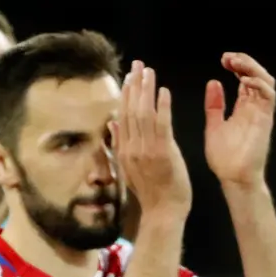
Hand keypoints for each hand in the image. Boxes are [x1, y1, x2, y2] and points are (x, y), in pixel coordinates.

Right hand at [111, 60, 191, 221]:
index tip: (128, 76)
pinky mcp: (162, 153)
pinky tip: (164, 92)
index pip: (122, 116)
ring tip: (149, 72)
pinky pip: (161, 126)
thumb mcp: (129, 167)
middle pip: (130, 111)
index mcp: (122, 151)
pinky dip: (162, 107)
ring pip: (143, 115)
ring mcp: (145, 151)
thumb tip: (111, 121)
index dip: (125, 94)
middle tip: (138, 65)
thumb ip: (119, 144)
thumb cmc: (151, 191)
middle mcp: (130, 149)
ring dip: (146, 91)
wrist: (163, 211)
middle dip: (134, 86)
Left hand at [204, 52, 275, 187]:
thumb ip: (214, 105)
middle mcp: (254, 108)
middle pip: (257, 76)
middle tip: (228, 57)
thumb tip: (213, 82)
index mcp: (243, 108)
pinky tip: (244, 80)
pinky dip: (258, 85)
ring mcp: (261, 113)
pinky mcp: (265, 119)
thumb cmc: (225, 157)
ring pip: (266, 81)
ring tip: (236, 63)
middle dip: (244, 63)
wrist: (233, 177)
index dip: (236, 66)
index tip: (223, 59)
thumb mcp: (213, 126)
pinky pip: (269, 96)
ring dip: (252, 69)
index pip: (245, 80)